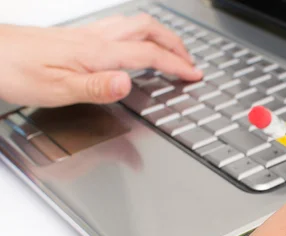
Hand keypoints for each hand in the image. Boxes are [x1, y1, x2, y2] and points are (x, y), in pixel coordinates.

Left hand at [0, 14, 202, 106]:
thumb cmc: (13, 70)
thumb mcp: (55, 89)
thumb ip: (96, 87)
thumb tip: (127, 83)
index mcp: (96, 53)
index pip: (148, 54)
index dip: (175, 64)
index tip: (194, 74)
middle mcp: (94, 38)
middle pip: (147, 29)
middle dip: (175, 44)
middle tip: (190, 61)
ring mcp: (86, 34)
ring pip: (135, 23)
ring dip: (160, 35)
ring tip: (171, 50)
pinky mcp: (76, 35)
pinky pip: (119, 27)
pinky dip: (140, 34)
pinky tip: (134, 45)